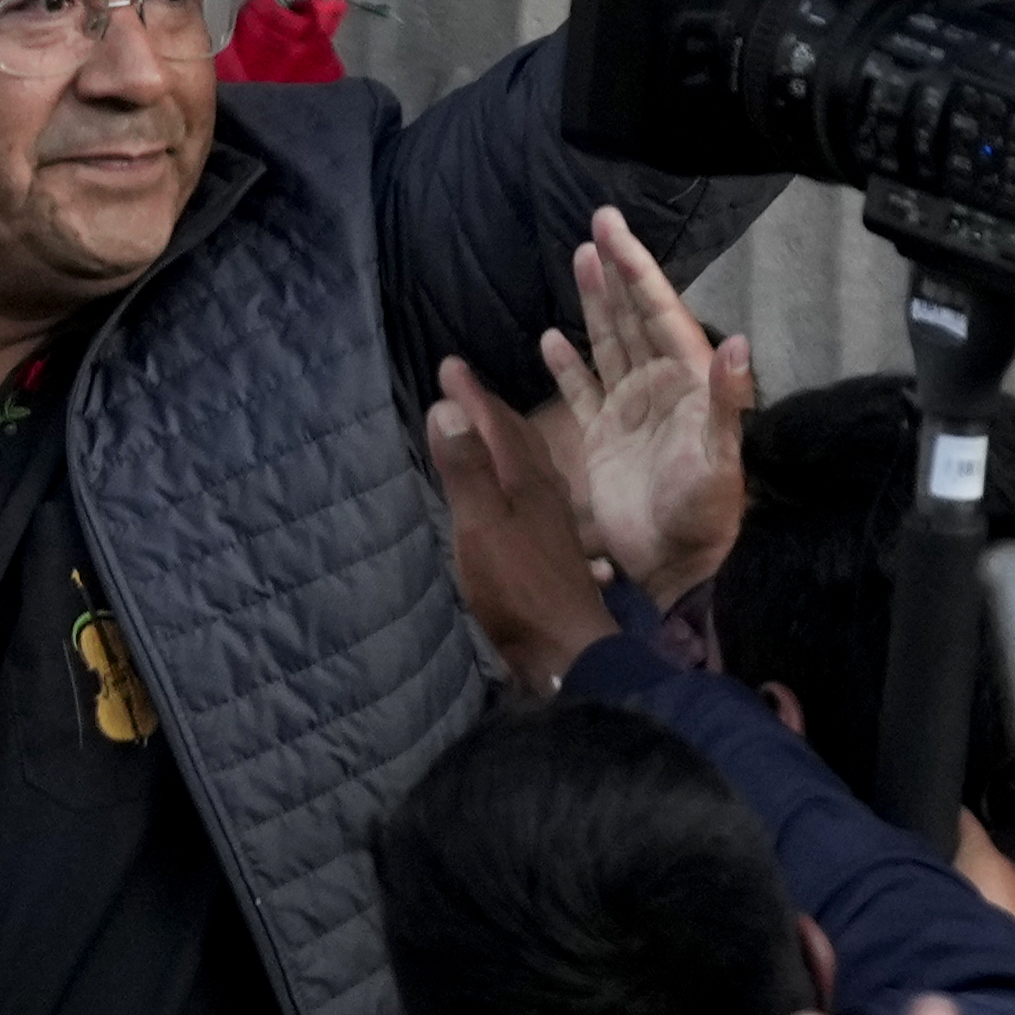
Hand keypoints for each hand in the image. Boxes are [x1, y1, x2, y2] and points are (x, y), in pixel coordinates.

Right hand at [428, 354, 620, 691]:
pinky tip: (520, 497)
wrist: (567, 650)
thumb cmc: (519, 587)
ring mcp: (553, 526)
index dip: (471, 394)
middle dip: (489, 412)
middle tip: (463, 390)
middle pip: (518, 441)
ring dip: (508, 445)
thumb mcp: (481, 525)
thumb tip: (447, 408)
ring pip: (531, 470)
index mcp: (526, 482)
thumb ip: (465, 470)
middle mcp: (545, 495)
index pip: (497, 424)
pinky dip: (517, 483)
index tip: (448, 364)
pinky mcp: (554, 554)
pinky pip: (534, 500)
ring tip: (488, 434)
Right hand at [536, 206, 752, 601]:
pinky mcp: (603, 439)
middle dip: (616, 271)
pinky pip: (582, 391)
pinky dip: (566, 365)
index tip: (613, 228)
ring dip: (594, 304)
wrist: (676, 566)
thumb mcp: (720, 456)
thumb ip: (727, 400)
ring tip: (580, 260)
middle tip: (597, 223)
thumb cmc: (704, 512)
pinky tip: (550, 338)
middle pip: (632, 316)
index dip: (638, 269)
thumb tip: (738, 344)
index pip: (659, 311)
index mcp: (687, 381)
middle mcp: (659, 386)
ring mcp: (629, 411)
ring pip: (607, 343)